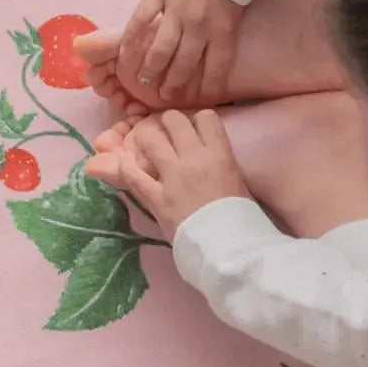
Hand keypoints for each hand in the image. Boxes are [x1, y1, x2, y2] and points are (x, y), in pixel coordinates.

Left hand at [86, 110, 249, 240]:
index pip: (207, 117)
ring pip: (150, 139)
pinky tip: (126, 164)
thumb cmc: (241, 219)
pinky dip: (126, 166)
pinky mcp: (156, 198)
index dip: (199, 120)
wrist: (228, 249)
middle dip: (168, 122)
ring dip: (146, 138)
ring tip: (145, 144)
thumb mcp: (239, 182)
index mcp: (220, 155)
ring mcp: (172, 178)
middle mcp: (195, 159)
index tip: (195, 128)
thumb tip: (211, 159)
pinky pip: (132, 174)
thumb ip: (221, 164)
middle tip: (166, 131)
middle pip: (174, 120)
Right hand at [120, 0, 242, 102]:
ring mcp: (176, 9)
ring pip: (161, 50)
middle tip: (164, 96)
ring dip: (151, 71)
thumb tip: (211, 61)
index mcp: (224, 29)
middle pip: (184, 65)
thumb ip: (222, 34)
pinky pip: (139, 23)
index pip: (216, 69)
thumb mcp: (236, 10)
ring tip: (144, 83)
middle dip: (174, 86)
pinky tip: (124, 57)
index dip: (207, 90)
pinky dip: (131, 42)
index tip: (197, 102)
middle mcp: (200, 25)